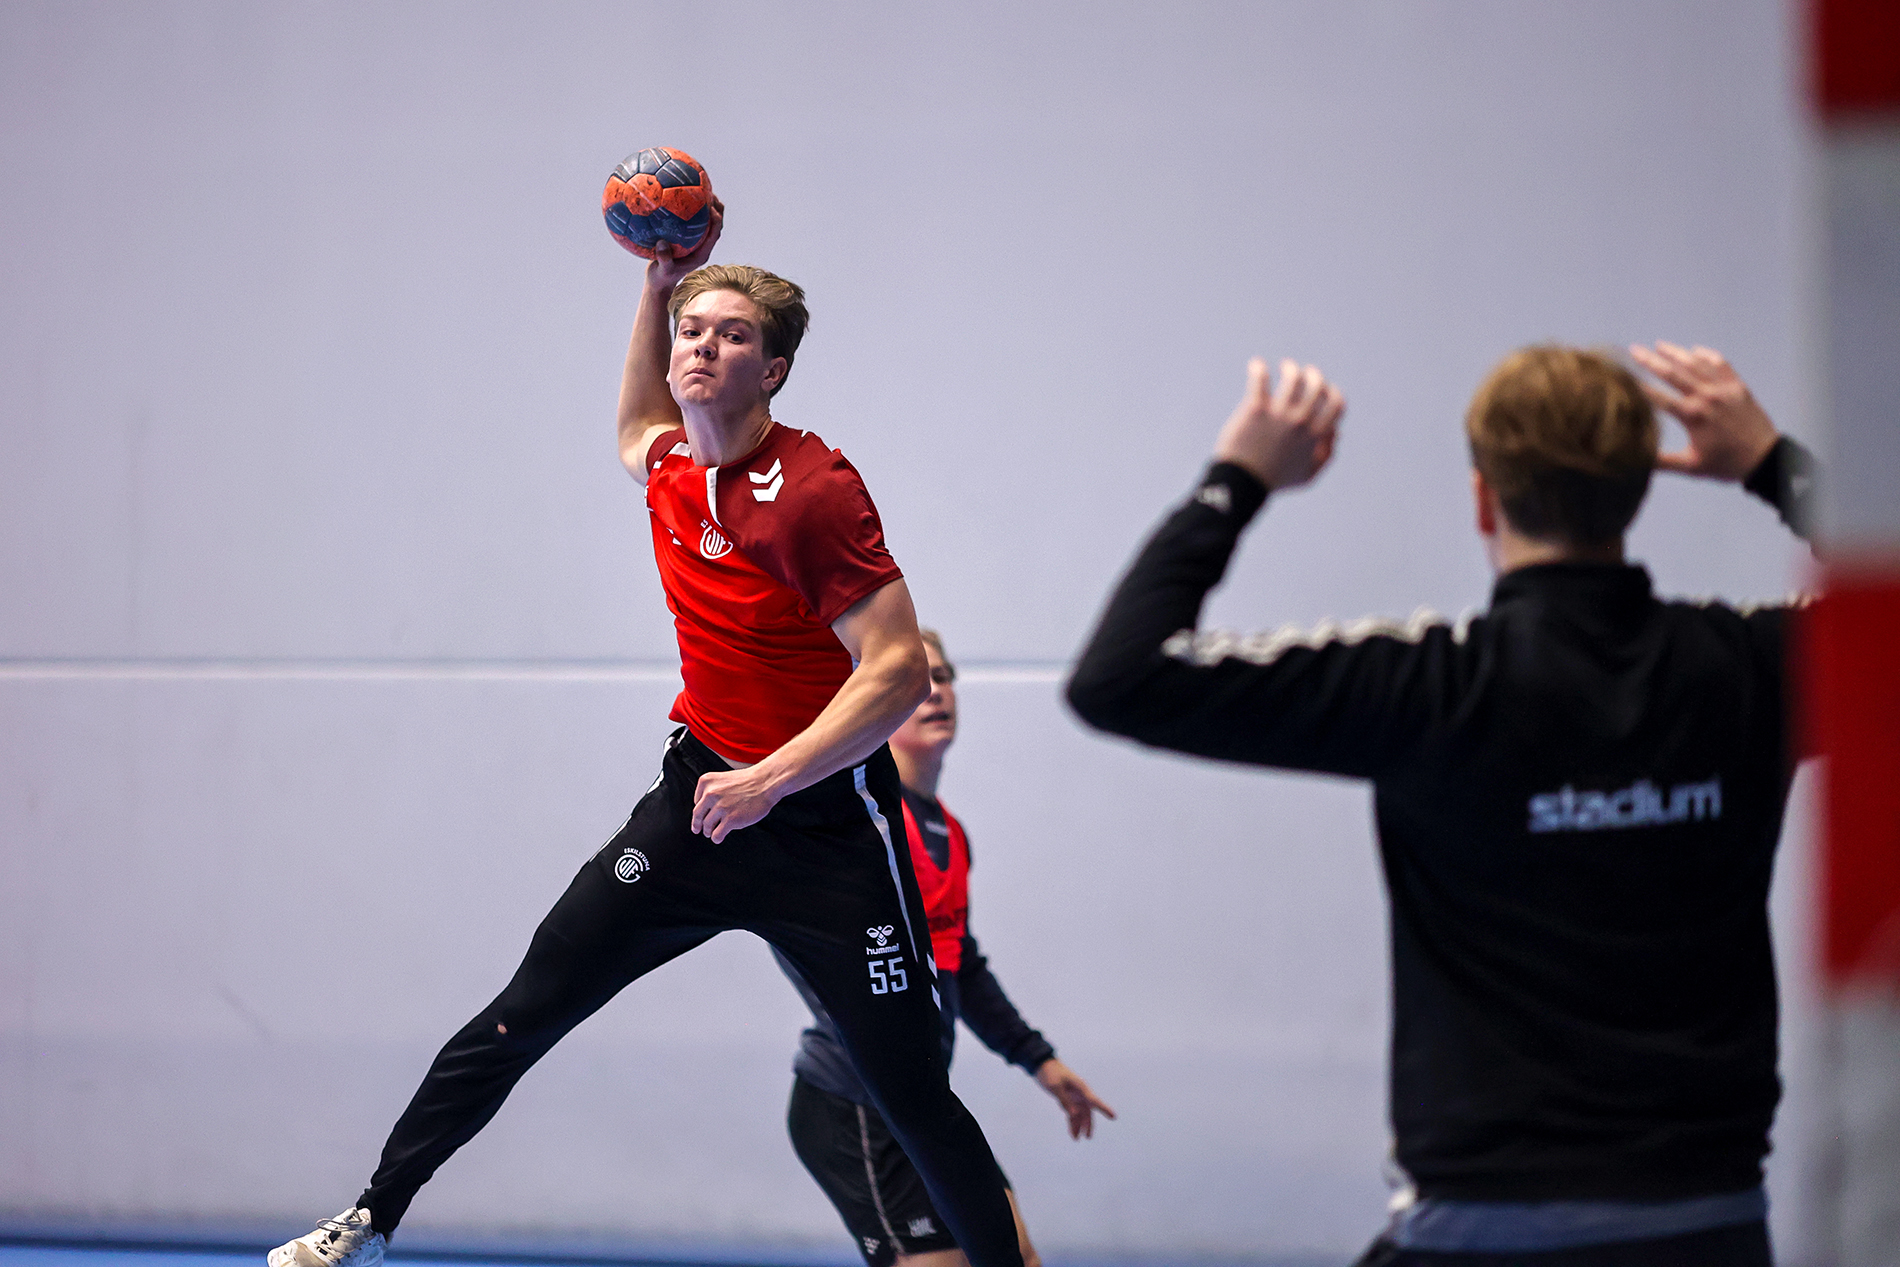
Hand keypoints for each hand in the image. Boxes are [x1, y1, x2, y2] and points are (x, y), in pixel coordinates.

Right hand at [645, 194, 724, 291]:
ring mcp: (696, 242)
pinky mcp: (687, 239)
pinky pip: (691, 221)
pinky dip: (689, 210)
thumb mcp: (662, 270)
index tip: (711, 206)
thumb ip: (664, 259)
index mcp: (702, 253)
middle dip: (716, 207)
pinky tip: (678, 196)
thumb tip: (661, 244)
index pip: (715, 234)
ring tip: (699, 188)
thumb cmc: (662, 277)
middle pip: (715, 224)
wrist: (660, 282)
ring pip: (706, 221)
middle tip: (709, 191)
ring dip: (706, 206)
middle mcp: (702, 246)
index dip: (716, 220)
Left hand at [690, 761, 778, 841]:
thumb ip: (712, 791)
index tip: (704, 815)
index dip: (702, 809)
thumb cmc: (747, 781)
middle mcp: (710, 794)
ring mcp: (720, 807)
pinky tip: (719, 837)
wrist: (764, 782)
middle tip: (698, 829)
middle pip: (698, 815)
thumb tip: (706, 810)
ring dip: (708, 832)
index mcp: (706, 782)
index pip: (697, 801)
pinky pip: (717, 835)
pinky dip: (717, 838)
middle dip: (698, 824)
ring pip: (707, 826)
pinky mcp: (731, 819)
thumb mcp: (722, 779)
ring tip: (712, 833)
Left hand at [1033, 1058, 1115, 1139]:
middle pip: (1088, 1111)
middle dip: (1088, 1124)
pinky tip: (1072, 1132)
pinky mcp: (1067, 1098)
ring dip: (1079, 1125)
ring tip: (1077, 1139)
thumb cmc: (1050, 1073)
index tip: (1114, 1117)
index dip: (1104, 1109)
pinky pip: (1072, 1113)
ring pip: (1080, 1114)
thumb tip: (1074, 1114)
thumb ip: (1064, 1100)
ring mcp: (1074, 1096)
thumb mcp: (1055, 1086)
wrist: (1042, 1065)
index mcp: (1080, 1087)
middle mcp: (1080, 1093)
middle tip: (1088, 1137)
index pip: (1094, 1100)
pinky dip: (1072, 1122)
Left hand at [1212, 358, 1344, 490]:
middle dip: (1314, 375)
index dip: (1333, 393)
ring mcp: (1279, 413)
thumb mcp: (1307, 475)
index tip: (1324, 390)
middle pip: (1317, 385)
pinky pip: (1260, 379)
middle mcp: (1301, 421)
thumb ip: (1326, 456)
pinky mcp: (1256, 409)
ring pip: (1293, 377)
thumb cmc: (1274, 480)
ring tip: (1283, 367)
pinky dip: (1259, 368)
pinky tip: (1256, 365)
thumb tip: (1336, 433)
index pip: (1336, 403)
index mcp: (1316, 435)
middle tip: (1304, 374)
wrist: (1242, 483)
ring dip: (1290, 368)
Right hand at [1628, 342, 1777, 481]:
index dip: (1638, 387)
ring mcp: (1724, 389)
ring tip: (1659, 344)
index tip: (1622, 377)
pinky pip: (1721, 365)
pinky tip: (1695, 350)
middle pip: (1673, 374)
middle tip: (1634, 350)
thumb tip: (1633, 460)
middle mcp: (1707, 397)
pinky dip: (1707, 356)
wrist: (1765, 458)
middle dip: (1651, 361)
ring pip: (1696, 364)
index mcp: (1693, 416)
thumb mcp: (1691, 466)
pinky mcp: (1738, 386)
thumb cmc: (1726, 464)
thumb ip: (1661, 462)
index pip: (1658, 397)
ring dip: (1676, 353)